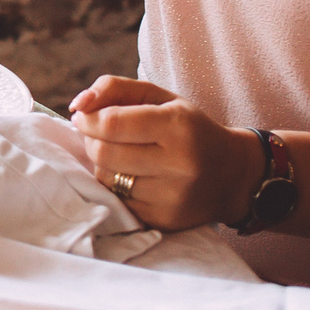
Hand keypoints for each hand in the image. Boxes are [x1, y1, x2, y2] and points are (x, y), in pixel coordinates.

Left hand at [69, 75, 264, 233]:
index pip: (111, 124)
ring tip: (117, 153)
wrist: (232, 175)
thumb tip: (77, 105)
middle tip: (97, 133)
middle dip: (90, 140)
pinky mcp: (165, 220)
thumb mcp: (159, 96)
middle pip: (103, 154)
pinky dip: (114, 186)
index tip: (84, 116)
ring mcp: (173, 197)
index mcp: (178, 126)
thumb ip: (114, 88)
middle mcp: (179, 164)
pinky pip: (118, 201)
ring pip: (106, 179)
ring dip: (100, 164)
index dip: (88, 119)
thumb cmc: (188, 128)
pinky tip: (130, 175)